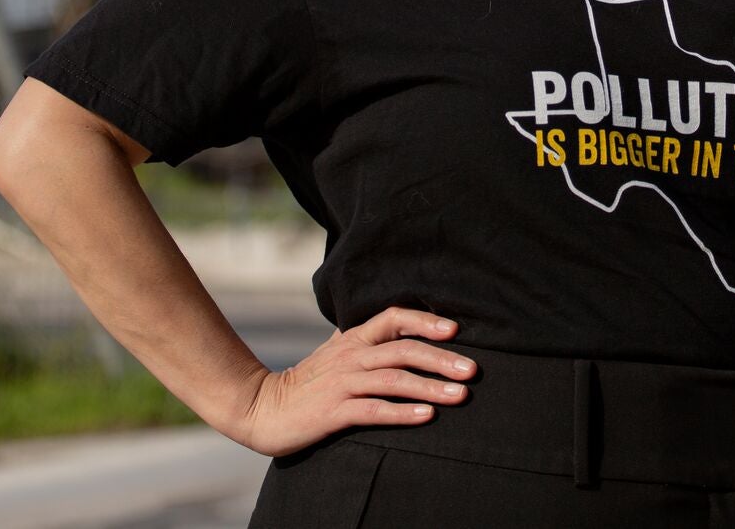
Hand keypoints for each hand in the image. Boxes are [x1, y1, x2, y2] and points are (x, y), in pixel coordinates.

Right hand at [228, 307, 477, 456]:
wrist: (262, 408)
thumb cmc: (307, 382)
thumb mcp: (334, 352)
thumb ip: (363, 339)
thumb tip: (397, 325)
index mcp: (353, 338)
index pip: (394, 318)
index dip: (426, 321)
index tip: (455, 331)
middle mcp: (351, 356)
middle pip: (403, 349)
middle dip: (441, 359)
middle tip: (473, 369)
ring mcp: (343, 383)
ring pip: (394, 380)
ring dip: (431, 386)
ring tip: (461, 395)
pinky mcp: (334, 412)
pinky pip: (374, 410)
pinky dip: (403, 413)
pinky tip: (427, 417)